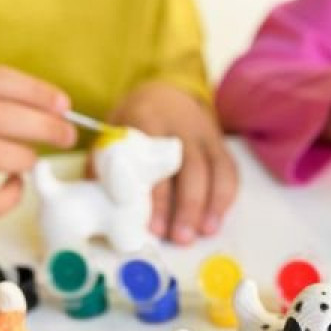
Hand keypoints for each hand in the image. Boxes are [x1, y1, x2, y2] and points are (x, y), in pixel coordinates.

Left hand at [112, 82, 238, 243]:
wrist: (166, 93)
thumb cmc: (135, 121)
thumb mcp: (112, 131)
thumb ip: (105, 164)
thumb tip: (100, 204)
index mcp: (149, 119)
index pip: (156, 160)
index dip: (156, 196)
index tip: (152, 226)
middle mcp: (182, 125)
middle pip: (192, 167)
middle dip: (188, 206)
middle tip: (180, 237)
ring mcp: (205, 134)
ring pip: (216, 170)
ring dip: (211, 205)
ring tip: (203, 233)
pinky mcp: (220, 143)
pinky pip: (229, 170)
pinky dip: (225, 197)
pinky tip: (215, 219)